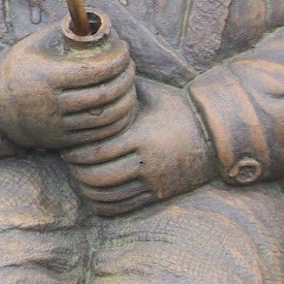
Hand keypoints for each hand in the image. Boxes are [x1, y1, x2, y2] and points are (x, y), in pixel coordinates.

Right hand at [0, 23, 136, 149]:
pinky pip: (100, 135)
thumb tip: (94, 21)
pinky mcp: (63, 142)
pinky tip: (122, 107)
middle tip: (130, 66)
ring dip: (126, 100)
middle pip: (104, 94)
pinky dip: (118, 121)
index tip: (124, 49)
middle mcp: (52, 104)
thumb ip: (61, 33)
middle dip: (125, 78)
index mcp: (46, 77)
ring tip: (129, 85)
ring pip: (106, 117)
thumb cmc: (19, 69)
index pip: (93, 70)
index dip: (116, 60)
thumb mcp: (31, 46)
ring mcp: (58, 125)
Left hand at [62, 78, 214, 215]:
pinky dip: (103, 203)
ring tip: (78, 174)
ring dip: (86, 187)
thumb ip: (119, 89)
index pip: (96, 151)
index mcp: (140, 136)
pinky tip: (94, 192)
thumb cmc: (178, 107)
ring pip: (108, 195)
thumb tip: (90, 77)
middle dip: (76, 170)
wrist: (216, 134)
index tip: (66, 143)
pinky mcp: (159, 195)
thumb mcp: (149, 93)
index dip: (75, 150)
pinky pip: (123, 207)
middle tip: (68, 159)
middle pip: (97, 177)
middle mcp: (146, 163)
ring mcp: (153, 182)